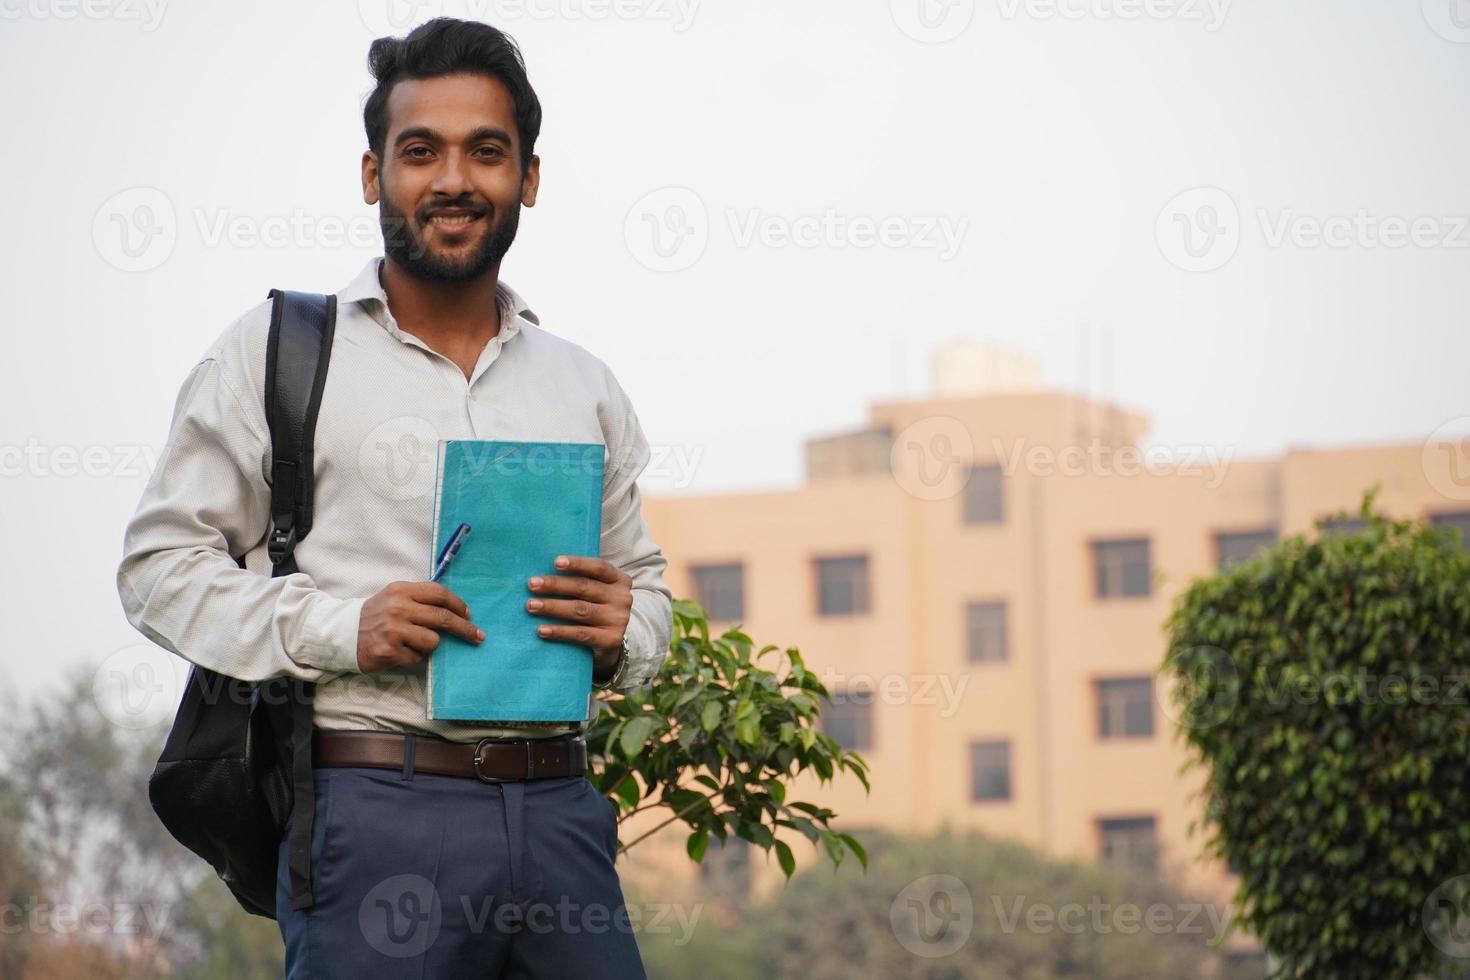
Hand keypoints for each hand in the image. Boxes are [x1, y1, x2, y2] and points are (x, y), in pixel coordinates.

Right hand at [357, 580, 483, 673]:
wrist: (342, 634)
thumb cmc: (376, 615)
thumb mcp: (395, 597)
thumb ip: (421, 599)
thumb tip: (457, 610)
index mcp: (401, 591)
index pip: (439, 594)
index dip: (458, 605)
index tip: (469, 615)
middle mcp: (398, 608)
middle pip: (443, 618)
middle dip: (465, 629)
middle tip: (478, 636)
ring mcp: (394, 630)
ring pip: (433, 640)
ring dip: (430, 645)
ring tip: (414, 643)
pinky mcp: (390, 651)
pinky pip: (418, 657)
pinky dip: (414, 656)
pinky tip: (401, 652)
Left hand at [525, 555, 632, 680]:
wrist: (612, 641)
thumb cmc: (596, 607)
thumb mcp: (596, 590)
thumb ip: (580, 578)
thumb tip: (543, 571)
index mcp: (619, 579)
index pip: (599, 567)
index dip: (578, 563)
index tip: (555, 562)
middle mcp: (622, 598)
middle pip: (585, 588)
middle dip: (556, 585)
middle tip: (532, 584)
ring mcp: (618, 619)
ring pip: (580, 610)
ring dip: (553, 607)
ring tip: (531, 605)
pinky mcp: (611, 639)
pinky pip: (580, 634)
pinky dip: (559, 631)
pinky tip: (542, 630)